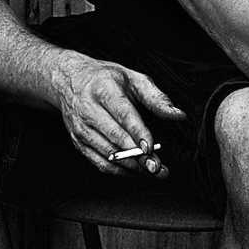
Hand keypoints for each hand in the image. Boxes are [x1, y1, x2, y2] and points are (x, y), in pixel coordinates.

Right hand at [49, 55, 186, 176]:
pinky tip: (134, 170)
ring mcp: (80, 127)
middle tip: (156, 165)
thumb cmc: (105, 79)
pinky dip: (118, 170)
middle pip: (114, 136)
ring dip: (130, 165)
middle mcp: (88, 109)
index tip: (150, 146)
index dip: (137, 131)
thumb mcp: (133, 79)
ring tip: (151, 170)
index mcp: (103, 89)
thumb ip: (157, 98)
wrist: (70, 80)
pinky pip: (98, 162)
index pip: (122, 113)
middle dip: (137, 154)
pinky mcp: (77, 141)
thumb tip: (178, 116)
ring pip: (106, 152)